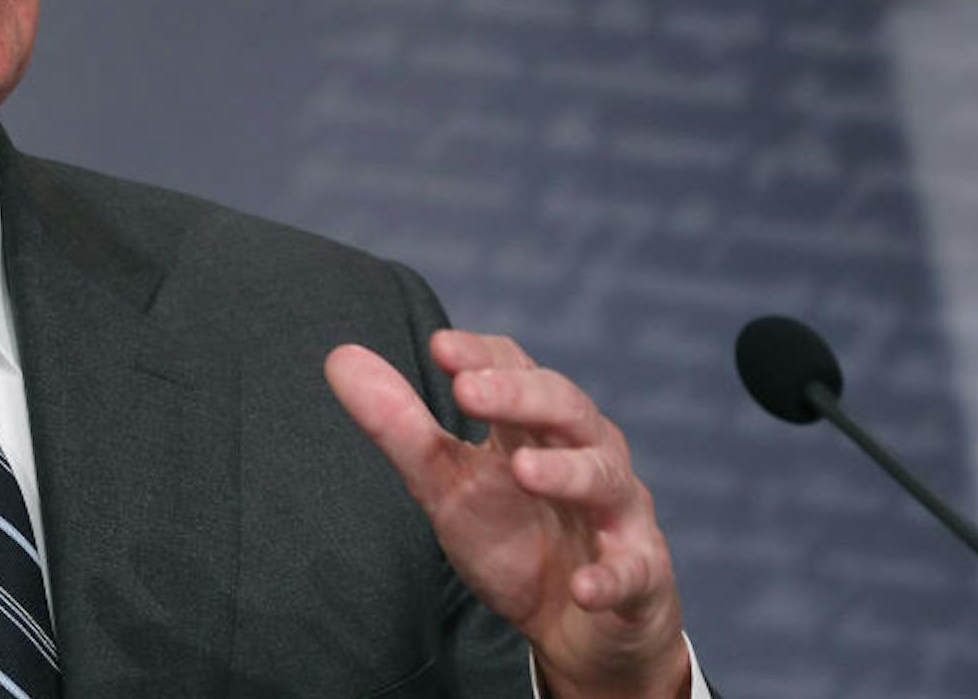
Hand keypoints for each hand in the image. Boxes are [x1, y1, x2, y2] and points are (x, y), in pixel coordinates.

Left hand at [326, 331, 689, 698]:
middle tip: (468, 390)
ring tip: (521, 469)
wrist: (576, 629)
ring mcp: (618, 515)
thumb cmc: (514, 538)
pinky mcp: (639, 576)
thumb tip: (338, 355)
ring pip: (604, 478)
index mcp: (538, 427)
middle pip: (565, 407)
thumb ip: (399, 426)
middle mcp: (587, 455)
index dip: (482, 357)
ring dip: (567, 472)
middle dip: (520, 395)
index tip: (439, 347)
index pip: (518, 369)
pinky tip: (585, 587)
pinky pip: (631, 573)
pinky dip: (611, 577)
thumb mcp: (447, 485)